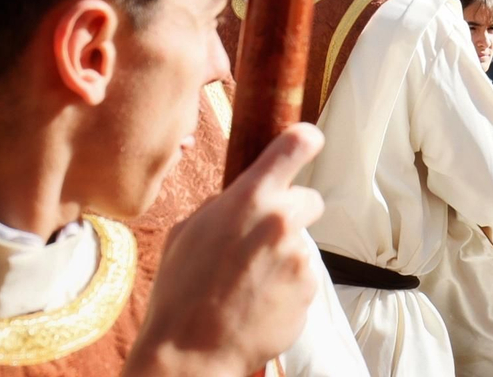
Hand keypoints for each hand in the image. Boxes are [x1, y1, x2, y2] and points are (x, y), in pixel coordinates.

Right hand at [127, 124, 325, 376]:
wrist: (191, 351)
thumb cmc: (181, 292)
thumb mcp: (187, 233)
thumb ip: (222, 206)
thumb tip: (238, 196)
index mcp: (249, 198)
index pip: (293, 147)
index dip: (306, 140)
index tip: (311, 141)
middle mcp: (280, 220)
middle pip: (310, 199)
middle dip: (293, 215)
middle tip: (265, 242)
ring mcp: (299, 255)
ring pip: (302, 244)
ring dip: (286, 258)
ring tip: (250, 284)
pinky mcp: (309, 287)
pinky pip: (304, 279)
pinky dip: (289, 289)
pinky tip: (260, 304)